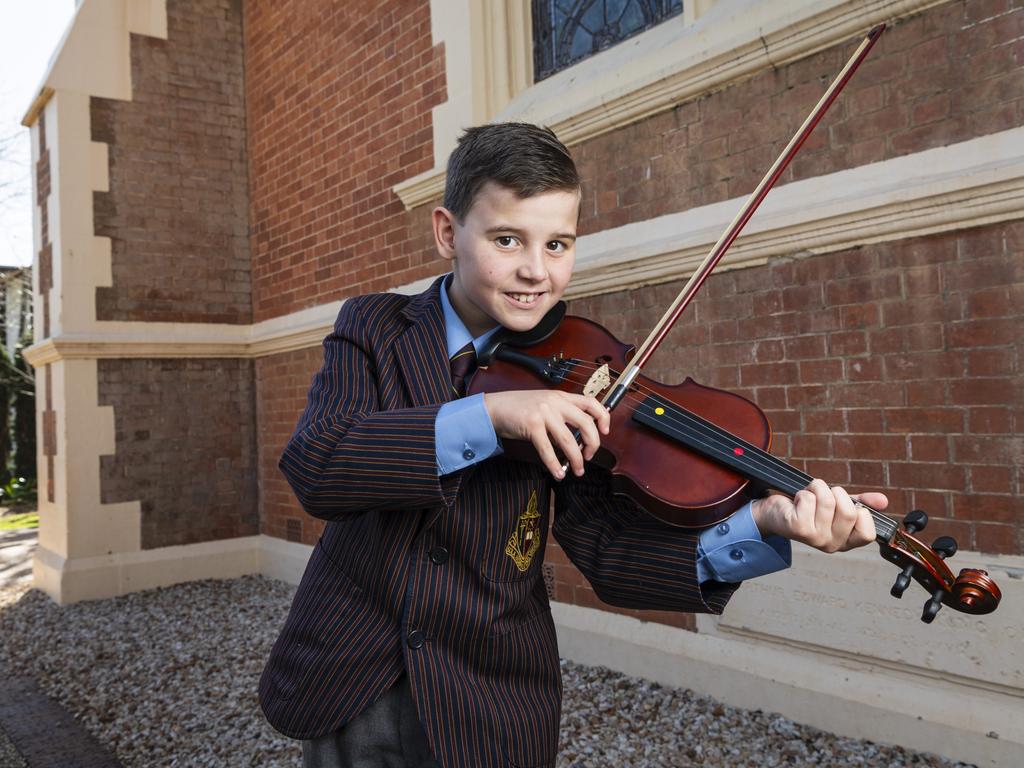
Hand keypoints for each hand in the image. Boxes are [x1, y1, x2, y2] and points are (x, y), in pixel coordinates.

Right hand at [484, 390, 609, 479]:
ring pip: (569, 439)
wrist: (494, 408)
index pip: (591, 402)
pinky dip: (555, 464)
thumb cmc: (518, 409)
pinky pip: (548, 449)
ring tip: (577, 470)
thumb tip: (576, 440)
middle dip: (593, 444)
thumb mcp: (544, 405)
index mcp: (561, 396)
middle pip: (586, 423)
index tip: (605, 432)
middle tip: (589, 456)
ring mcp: (543, 413)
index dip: (603, 417)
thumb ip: (561, 416)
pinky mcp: (532, 425)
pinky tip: (559, 473)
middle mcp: (555, 402)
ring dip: (576, 459)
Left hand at [750, 479, 885, 552]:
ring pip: (829, 501)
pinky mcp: (799, 529)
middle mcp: (832, 545)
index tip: (848, 505)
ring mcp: (815, 539)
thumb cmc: (806, 508)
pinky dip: (803, 492)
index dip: (861, 513)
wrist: (773, 513)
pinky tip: (796, 501)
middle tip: (823, 495)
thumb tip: (883, 501)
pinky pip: (810, 499)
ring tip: (809, 496)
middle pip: (850, 512)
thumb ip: (860, 502)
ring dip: (817, 489)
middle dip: (836, 493)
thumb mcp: (836, 505)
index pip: (868, 534)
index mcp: (845, 541)